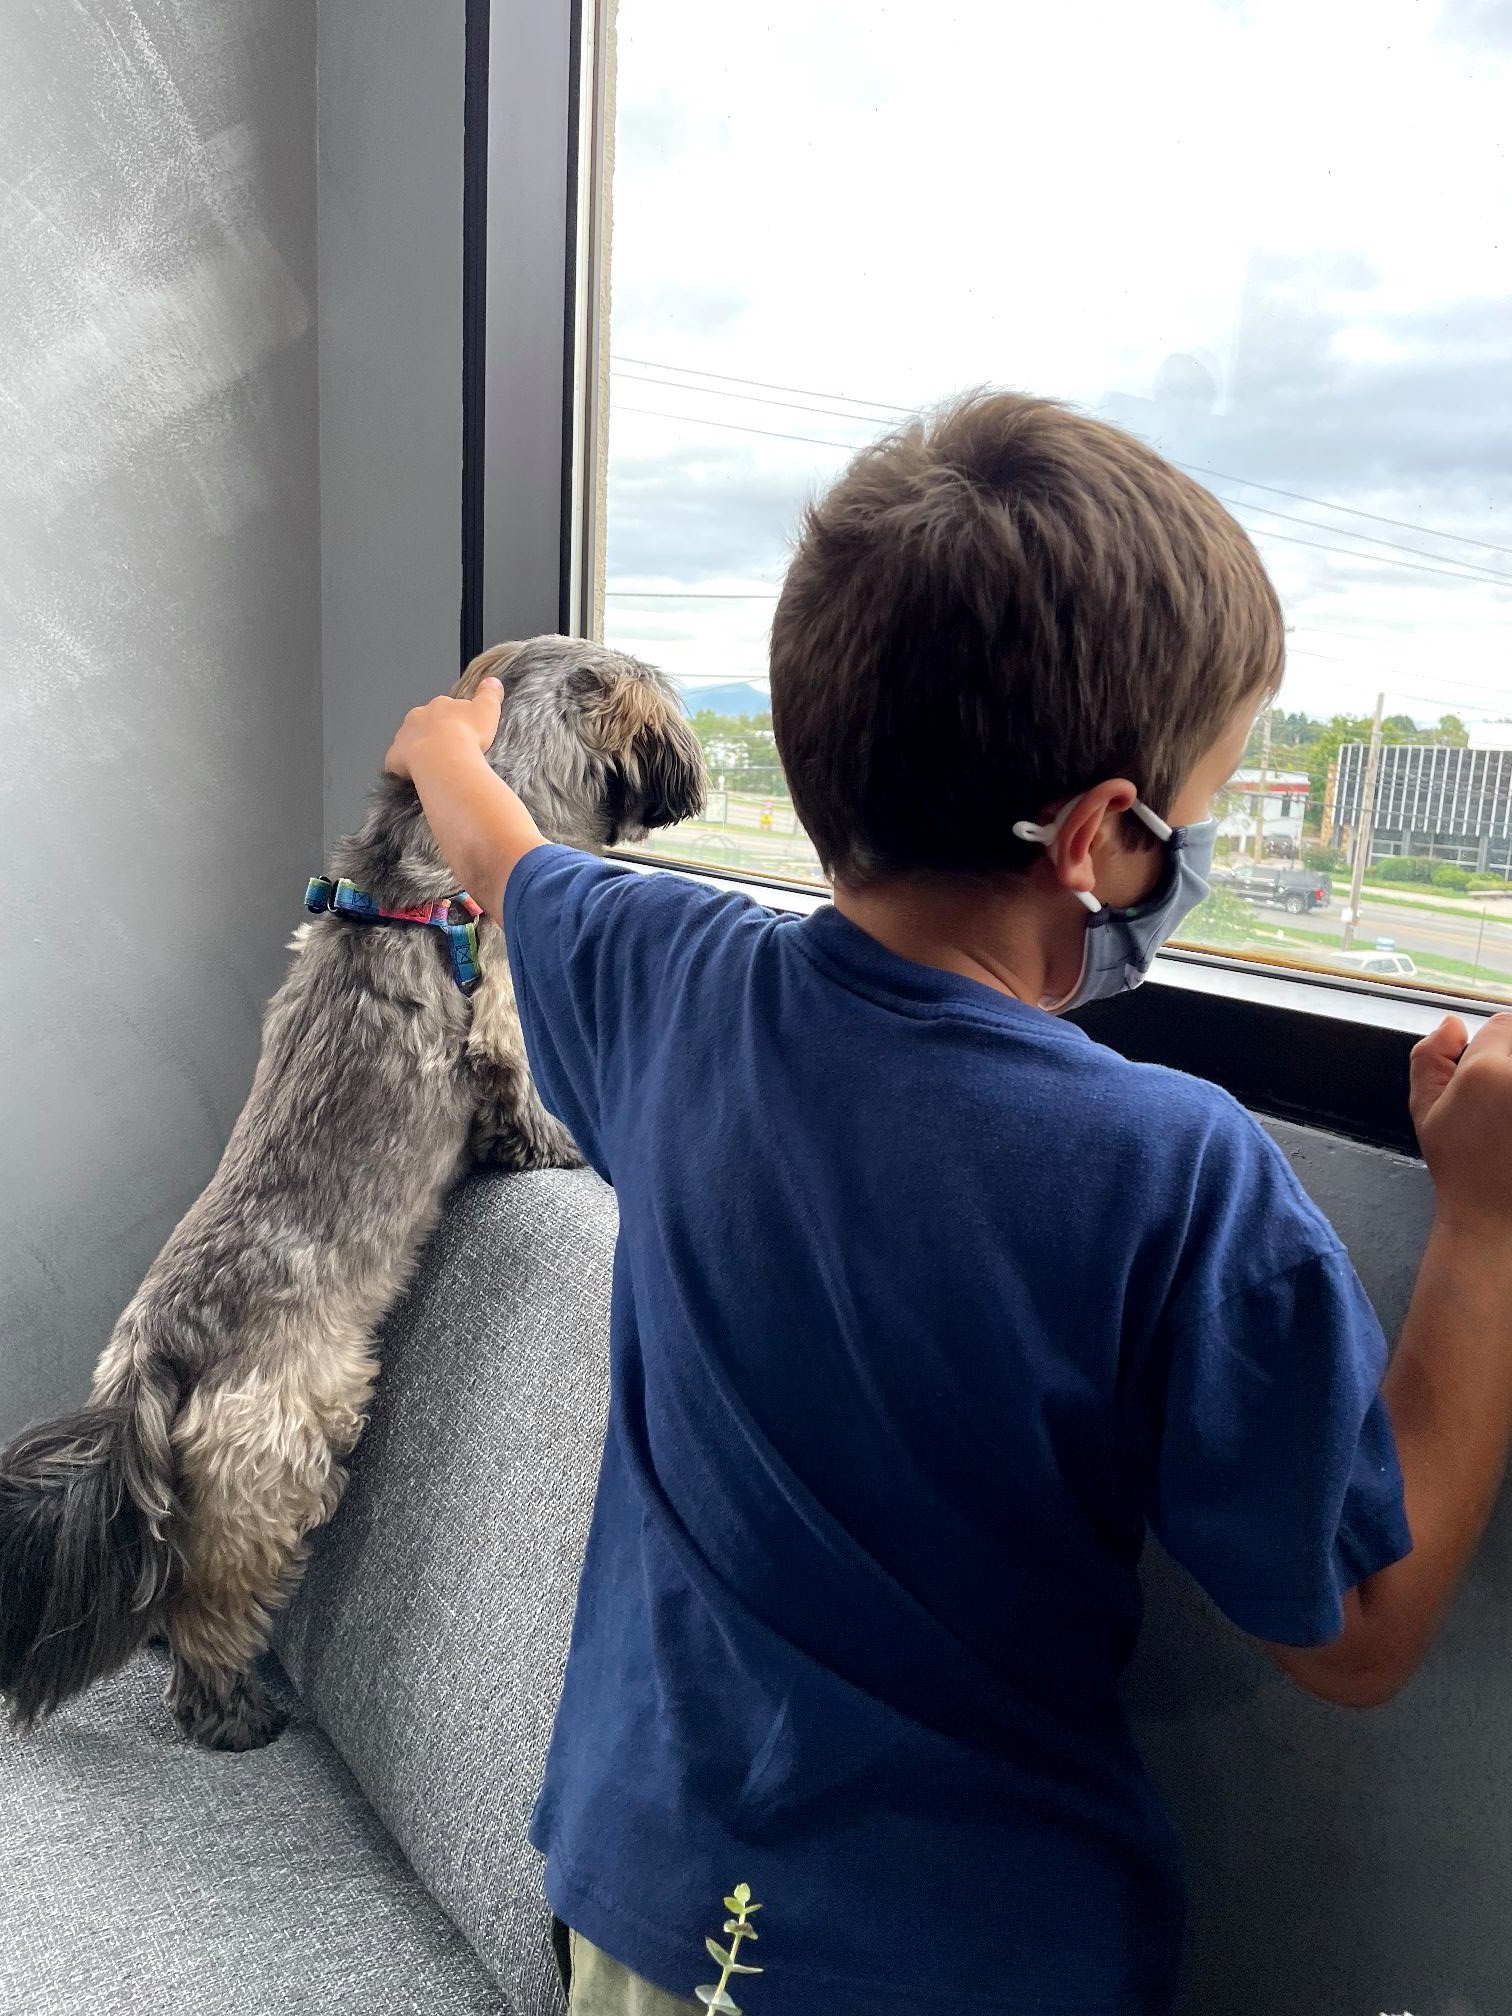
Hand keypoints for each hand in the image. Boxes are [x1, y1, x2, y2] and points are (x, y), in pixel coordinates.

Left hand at [384, 678, 503, 782]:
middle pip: (424, 724)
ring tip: (435, 766)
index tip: (462, 732)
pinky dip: (404, 769)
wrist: (445, 758)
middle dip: (433, 734)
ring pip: (410, 741)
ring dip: (419, 750)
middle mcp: (417, 716)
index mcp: (439, 705)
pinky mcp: (394, 757)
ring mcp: (403, 736)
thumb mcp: (488, 709)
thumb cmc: (467, 735)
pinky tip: (416, 777)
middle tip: (449, 751)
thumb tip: (493, 681)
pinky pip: (397, 763)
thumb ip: (489, 694)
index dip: (453, 721)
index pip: (445, 709)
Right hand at [1411, 1012, 1511, 1233]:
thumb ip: (1429, 1057)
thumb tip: (1452, 1024)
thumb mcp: (1425, 1111)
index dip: (1490, 1051)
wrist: (1499, 1218)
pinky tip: (1510, 1132)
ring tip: (1504, 1119)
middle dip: (1507, 1065)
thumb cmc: (1462, 1168)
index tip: (1484, 1083)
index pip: (1502, 1024)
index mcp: (1487, 1072)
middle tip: (1496, 1106)